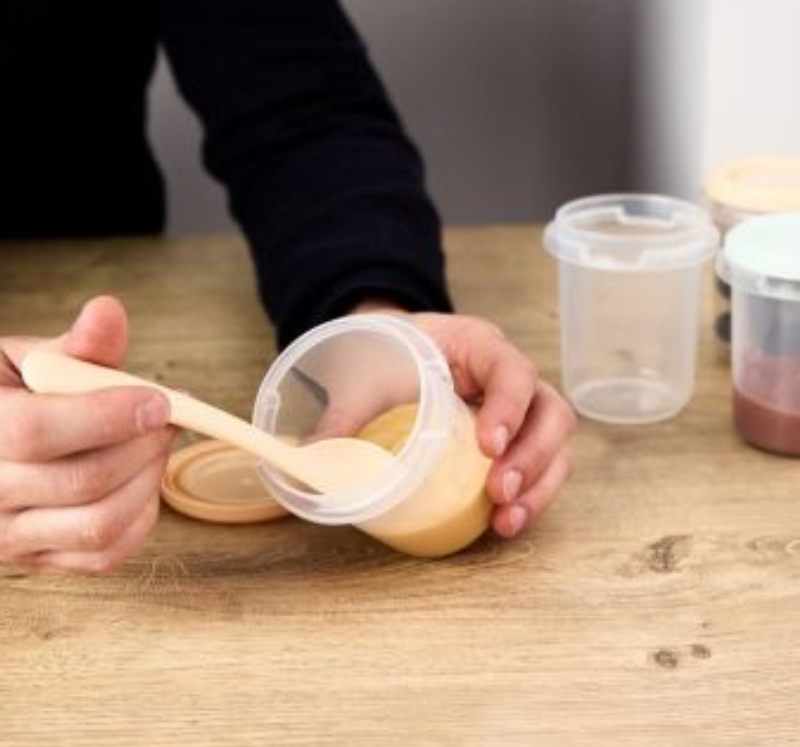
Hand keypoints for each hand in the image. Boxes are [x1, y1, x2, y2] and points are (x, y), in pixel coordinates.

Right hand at [0, 296, 175, 573]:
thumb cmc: (10, 396)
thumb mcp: (28, 360)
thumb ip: (76, 346)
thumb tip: (108, 312)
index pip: (35, 431)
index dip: (105, 415)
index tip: (158, 400)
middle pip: (81, 480)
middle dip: (143, 444)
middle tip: (170, 415)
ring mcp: (9, 537)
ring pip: (100, 523)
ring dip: (149, 479)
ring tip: (156, 442)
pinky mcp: (39, 560)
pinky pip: (106, 553)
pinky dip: (143, 516)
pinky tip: (142, 478)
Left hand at [352, 303, 575, 537]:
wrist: (390, 346)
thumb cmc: (384, 352)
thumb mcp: (365, 373)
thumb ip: (343, 412)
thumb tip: (310, 460)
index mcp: (476, 346)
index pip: (512, 369)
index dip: (509, 407)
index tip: (486, 445)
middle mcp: (506, 376)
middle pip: (550, 411)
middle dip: (531, 457)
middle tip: (497, 491)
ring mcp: (517, 410)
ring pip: (555, 444)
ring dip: (538, 485)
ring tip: (506, 519)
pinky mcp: (513, 441)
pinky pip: (540, 467)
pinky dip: (531, 496)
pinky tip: (504, 522)